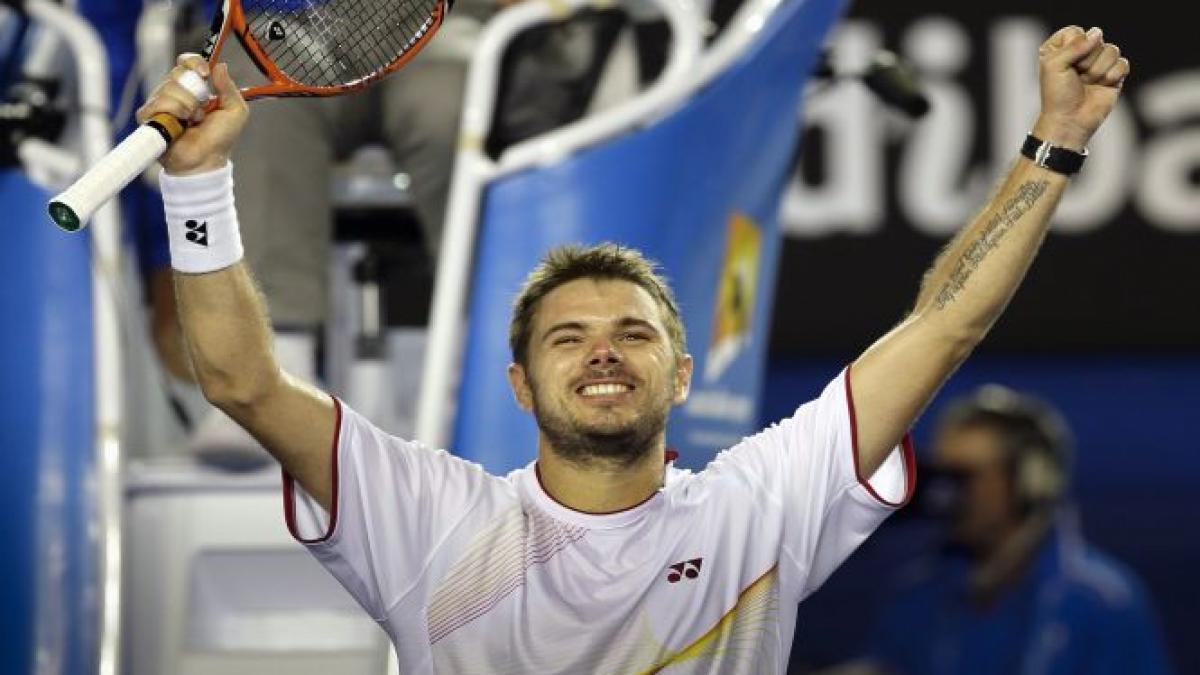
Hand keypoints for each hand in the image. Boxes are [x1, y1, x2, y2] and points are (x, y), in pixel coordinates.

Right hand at [135, 54, 248, 175]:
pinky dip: (173, 112)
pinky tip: (181, 124)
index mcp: (194, 88)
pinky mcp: (150, 116)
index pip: (186, 62)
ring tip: (193, 121)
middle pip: (177, 73)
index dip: (194, 63)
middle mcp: (175, 92)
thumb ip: (229, 88)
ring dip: (186, 105)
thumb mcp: (235, 111)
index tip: (205, 74)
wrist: (206, 160)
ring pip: (168, 88)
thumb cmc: (220, 139)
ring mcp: (161, 103)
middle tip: (201, 109)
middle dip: (194, 91)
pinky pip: (157, 103)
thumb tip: (221, 65)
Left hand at [1033, 26, 1129, 150]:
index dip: (1073, 47)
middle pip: (1096, 39)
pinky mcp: (1115, 75)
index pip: (1076, 32)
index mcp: (1061, 48)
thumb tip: (1097, 33)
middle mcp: (1081, 53)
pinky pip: (1123, 64)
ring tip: (1088, 83)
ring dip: (1098, 70)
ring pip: (1112, 50)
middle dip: (1086, 61)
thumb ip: (1073, 45)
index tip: (1064, 65)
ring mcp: (1099, 63)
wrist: (1069, 121)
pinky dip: (1113, 76)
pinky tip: (1103, 86)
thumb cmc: (1057, 95)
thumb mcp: (1054, 66)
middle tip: (1077, 77)